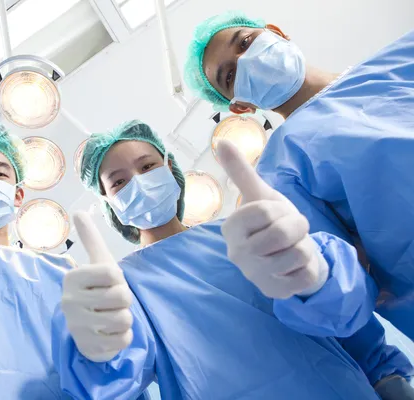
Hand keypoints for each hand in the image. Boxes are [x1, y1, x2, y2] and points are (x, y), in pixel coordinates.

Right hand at [61, 212, 133, 361]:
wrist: (88, 329)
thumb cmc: (96, 290)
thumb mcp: (96, 262)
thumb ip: (90, 237)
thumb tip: (78, 211)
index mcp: (72, 278)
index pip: (113, 273)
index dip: (118, 279)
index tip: (108, 283)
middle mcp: (69, 302)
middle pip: (122, 297)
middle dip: (125, 301)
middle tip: (112, 303)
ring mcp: (77, 327)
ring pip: (124, 319)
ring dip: (125, 319)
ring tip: (111, 317)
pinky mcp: (88, 348)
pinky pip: (123, 340)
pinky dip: (124, 337)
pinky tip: (110, 334)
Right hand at [216, 140, 328, 298]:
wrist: (287, 257)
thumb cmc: (271, 223)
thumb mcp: (260, 195)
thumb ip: (240, 170)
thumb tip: (221, 141)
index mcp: (231, 228)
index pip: (266, 212)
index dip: (280, 210)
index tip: (276, 215)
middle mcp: (237, 254)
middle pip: (283, 234)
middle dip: (297, 228)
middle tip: (291, 231)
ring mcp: (255, 275)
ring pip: (298, 254)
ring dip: (304, 247)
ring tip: (292, 248)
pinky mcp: (274, 293)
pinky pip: (306, 274)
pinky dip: (309, 268)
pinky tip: (296, 267)